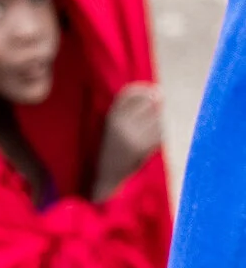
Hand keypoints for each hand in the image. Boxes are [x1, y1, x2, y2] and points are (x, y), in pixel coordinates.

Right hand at [93, 82, 162, 199]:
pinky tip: (148, 145)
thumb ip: (132, 108)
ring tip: (146, 136)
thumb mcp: (114, 125)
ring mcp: (131, 136)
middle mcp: (120, 124)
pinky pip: (159, 134)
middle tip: (148, 122)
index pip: (130, 92)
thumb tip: (161, 94)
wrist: (106, 178)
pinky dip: (158, 138)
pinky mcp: (141, 148)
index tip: (153, 92)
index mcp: (110, 117)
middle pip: (149, 103)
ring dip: (157, 125)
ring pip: (157, 119)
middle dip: (154, 108)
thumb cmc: (113, 150)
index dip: (144, 90)